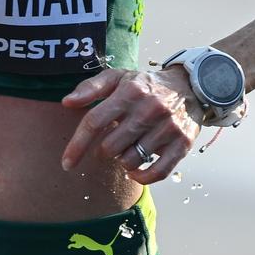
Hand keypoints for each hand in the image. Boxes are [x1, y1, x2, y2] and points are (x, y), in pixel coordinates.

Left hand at [60, 66, 202, 183]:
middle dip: (104, 149)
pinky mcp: (182, 143)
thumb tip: (66, 102)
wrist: (187, 86)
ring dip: (122, 160)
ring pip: (130, 161)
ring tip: (127, 147)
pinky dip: (141, 177)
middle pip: (110, 146)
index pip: (95, 121)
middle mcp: (148, 109)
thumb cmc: (144, 84)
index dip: (77, 145)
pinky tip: (135, 170)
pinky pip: (157, 173)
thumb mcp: (117, 77)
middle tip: (111, 141)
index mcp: (128, 91)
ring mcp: (167, 127)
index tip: (66, 163)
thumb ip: (90, 88)